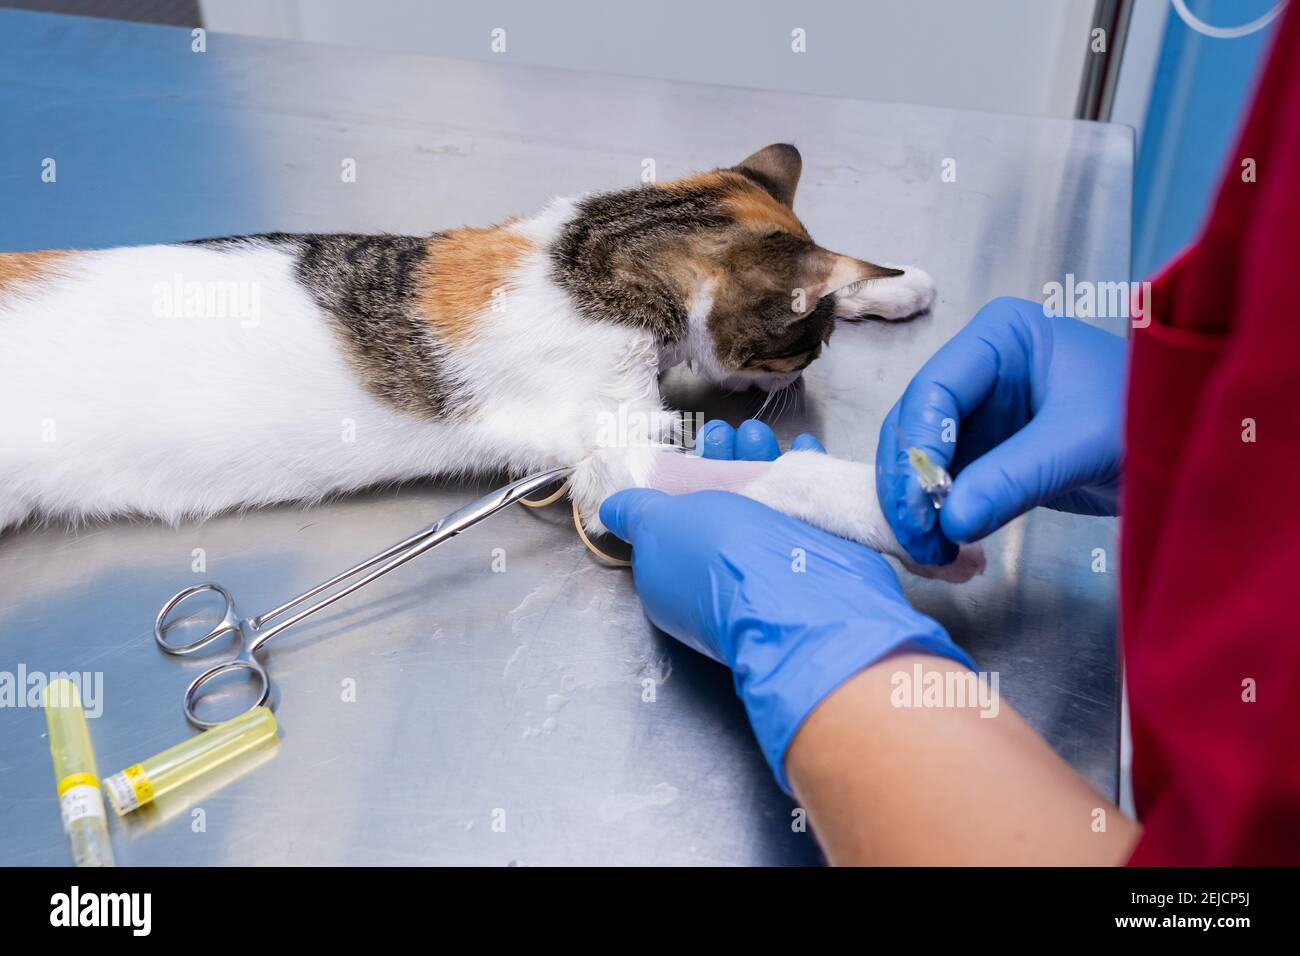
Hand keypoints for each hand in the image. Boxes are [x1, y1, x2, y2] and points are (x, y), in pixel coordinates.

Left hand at [601, 419, 974, 791]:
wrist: (803, 596)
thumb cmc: (720, 556)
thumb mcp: (660, 527)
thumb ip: (638, 512)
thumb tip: (610, 508)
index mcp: (677, 574)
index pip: (674, 522)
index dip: (680, 482)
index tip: (688, 447)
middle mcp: (722, 572)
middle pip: (720, 505)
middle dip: (722, 463)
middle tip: (725, 435)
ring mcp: (770, 566)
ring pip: (763, 502)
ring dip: (760, 462)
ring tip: (757, 435)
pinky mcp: (817, 556)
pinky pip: (807, 506)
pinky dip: (806, 475)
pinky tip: (804, 451)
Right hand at [878, 296, 1125, 565]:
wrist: (1191, 448)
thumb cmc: (1152, 418)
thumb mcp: (1080, 444)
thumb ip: (1013, 478)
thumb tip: (950, 523)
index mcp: (1000, 337)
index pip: (934, 390)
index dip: (918, 448)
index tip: (920, 504)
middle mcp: (979, 371)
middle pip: (915, 426)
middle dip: (910, 485)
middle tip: (919, 538)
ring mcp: (980, 413)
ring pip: (920, 461)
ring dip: (917, 508)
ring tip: (932, 553)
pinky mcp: (986, 454)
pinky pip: (944, 486)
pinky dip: (938, 519)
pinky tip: (944, 549)